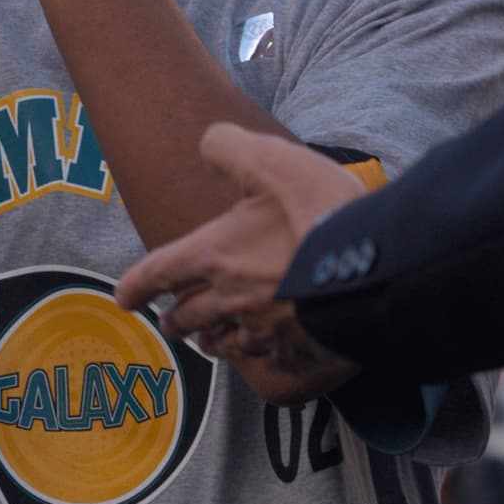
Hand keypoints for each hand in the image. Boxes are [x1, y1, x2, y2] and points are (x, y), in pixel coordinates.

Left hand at [115, 123, 366, 373]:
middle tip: (171, 322)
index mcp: (214, 256)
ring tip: (209, 340)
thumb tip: (207, 143)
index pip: (158, 274)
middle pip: (186, 319)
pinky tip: (268, 349)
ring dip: (211, 340)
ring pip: (224, 345)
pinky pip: (269, 360)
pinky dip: (262, 355)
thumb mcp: (270, 160)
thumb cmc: (320, 214)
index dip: (136, 286)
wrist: (378, 270)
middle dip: (174, 320)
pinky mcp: (300, 351)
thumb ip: (229, 147)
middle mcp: (231, 300)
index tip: (124, 298)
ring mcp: (266, 330)